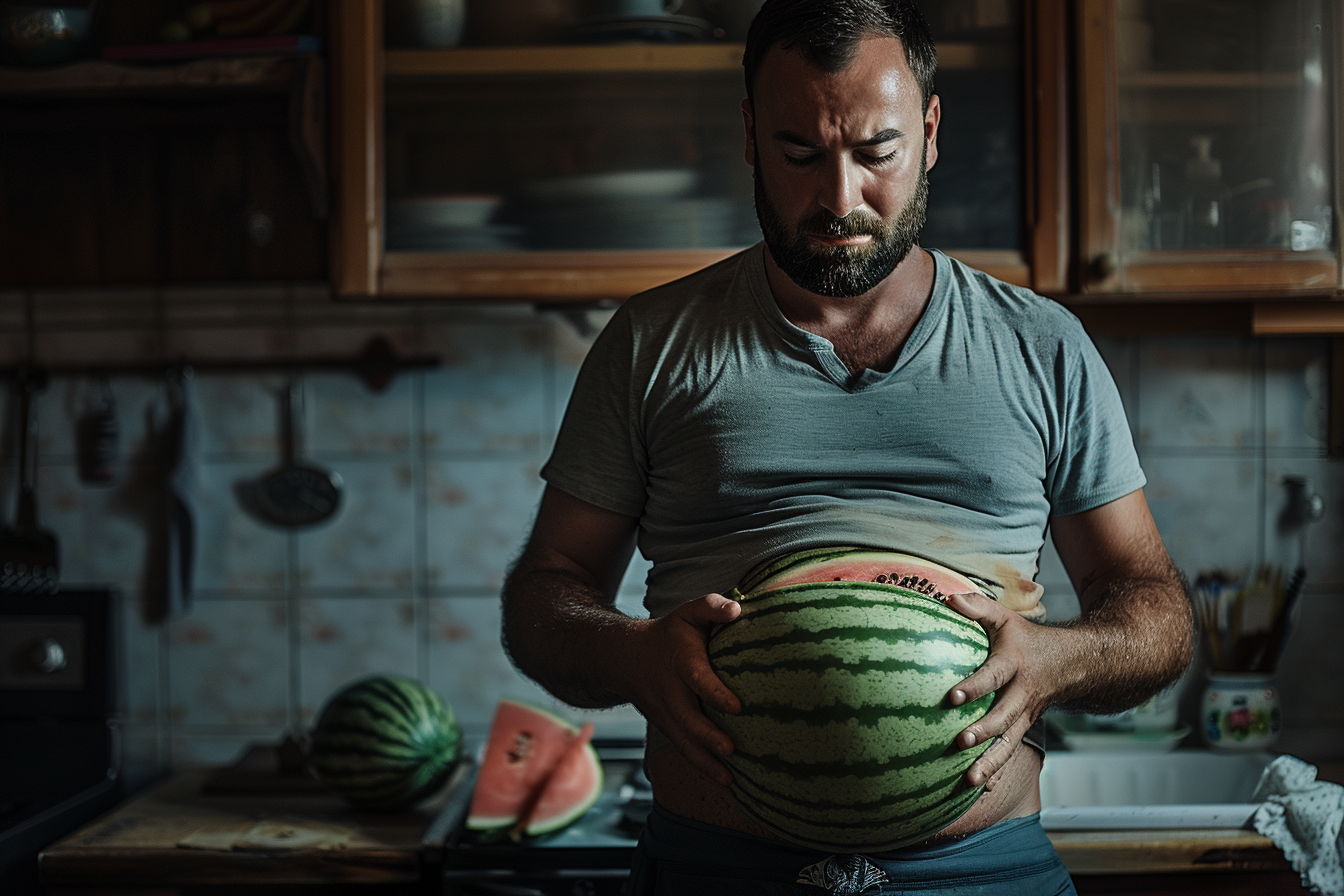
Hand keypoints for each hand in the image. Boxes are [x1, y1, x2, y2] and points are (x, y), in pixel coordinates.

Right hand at [622, 594, 741, 785]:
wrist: (625, 658)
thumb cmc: (670, 634)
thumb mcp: (688, 613)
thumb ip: (712, 607)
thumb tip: (738, 609)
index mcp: (681, 661)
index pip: (697, 678)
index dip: (715, 692)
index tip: (737, 706)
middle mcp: (671, 692)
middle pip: (687, 719)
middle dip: (708, 737)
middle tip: (731, 750)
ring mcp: (665, 714)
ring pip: (683, 742)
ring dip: (705, 762)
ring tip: (730, 780)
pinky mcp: (666, 727)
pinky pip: (683, 750)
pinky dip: (701, 767)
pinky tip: (725, 780)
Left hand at [943, 591, 1047, 790]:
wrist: (1073, 664)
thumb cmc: (1026, 639)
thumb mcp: (1006, 618)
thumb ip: (977, 607)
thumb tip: (948, 597)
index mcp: (1014, 665)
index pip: (992, 677)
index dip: (974, 687)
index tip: (952, 697)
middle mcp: (1022, 695)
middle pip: (1004, 717)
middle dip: (984, 731)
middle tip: (960, 742)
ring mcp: (1025, 716)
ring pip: (1009, 744)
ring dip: (990, 763)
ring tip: (968, 780)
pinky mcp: (1023, 730)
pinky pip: (1010, 753)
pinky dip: (996, 772)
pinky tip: (978, 789)